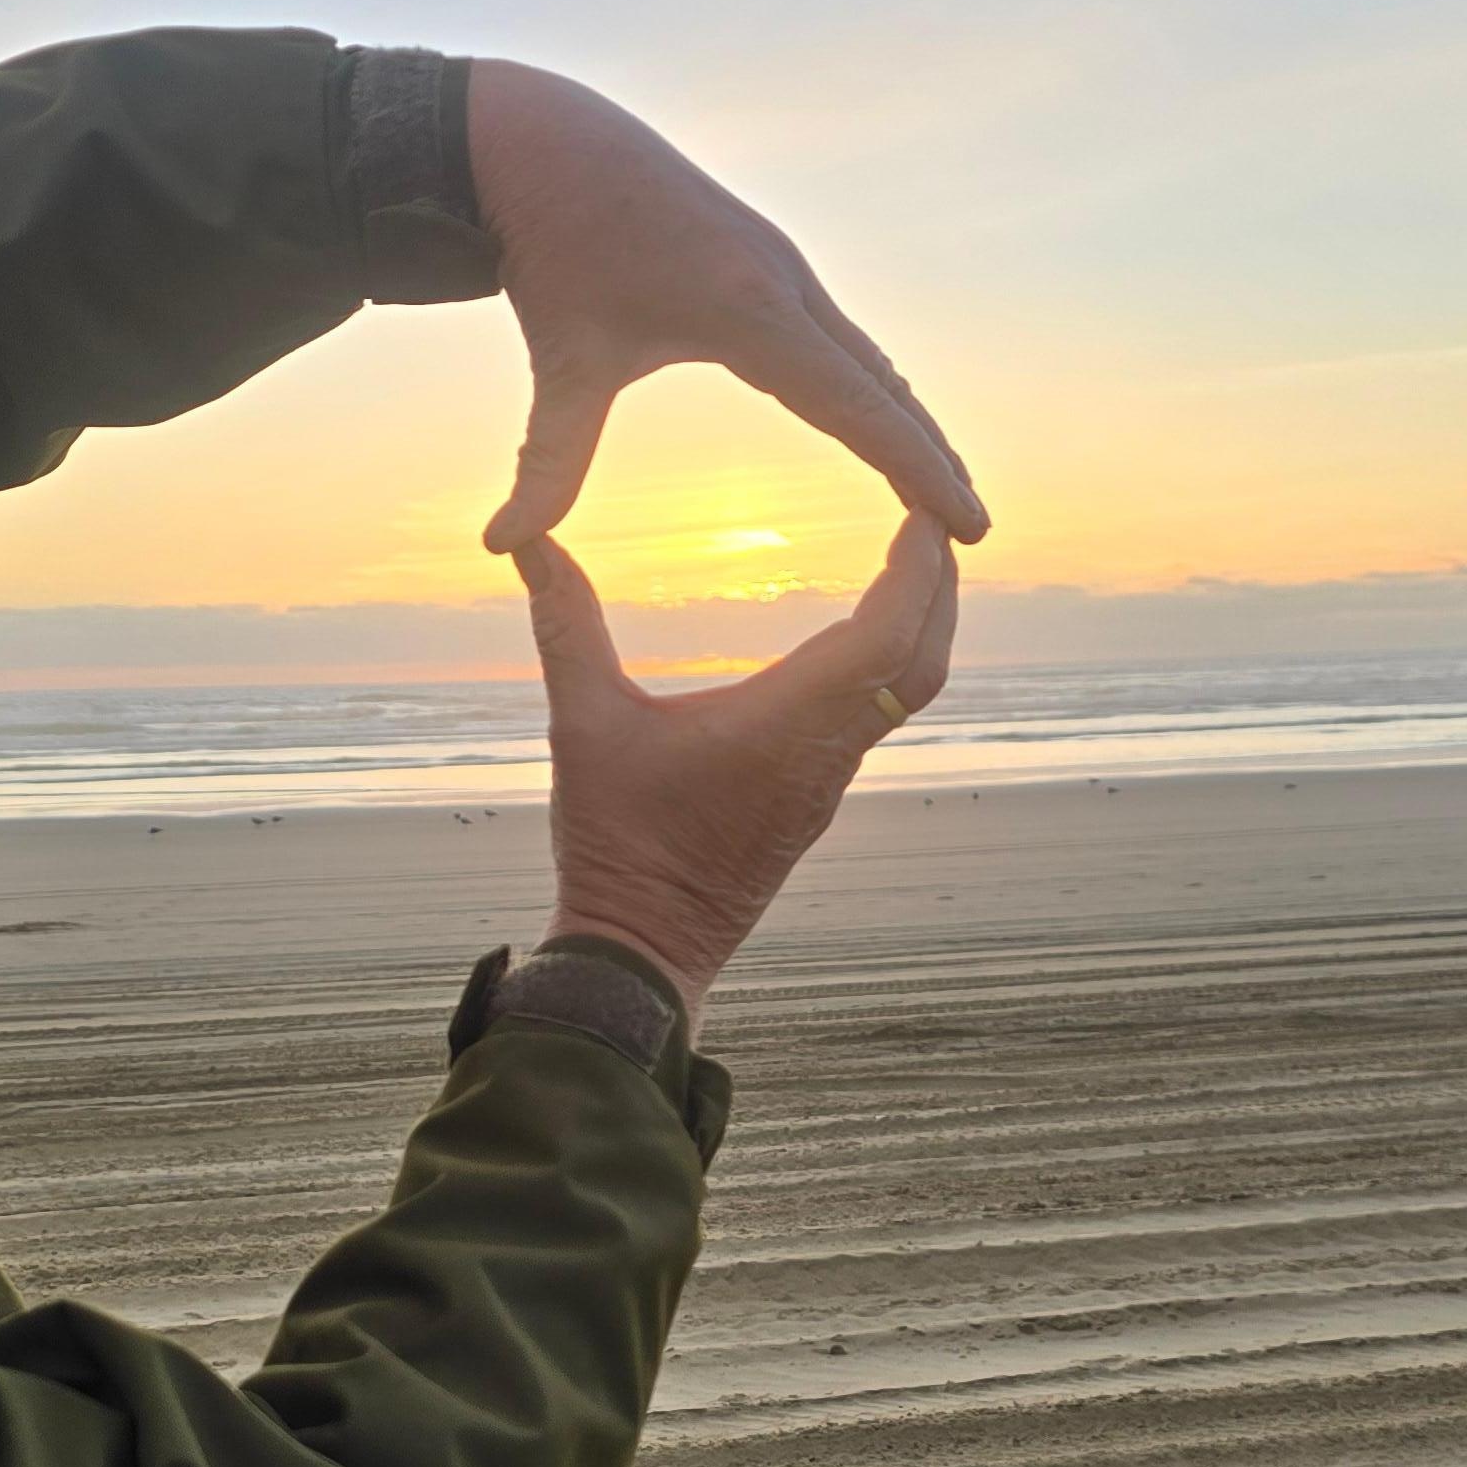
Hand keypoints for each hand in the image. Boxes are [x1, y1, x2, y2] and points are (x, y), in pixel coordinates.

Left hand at [468, 58, 987, 553]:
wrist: (543, 142)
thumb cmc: (550, 251)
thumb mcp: (561, 362)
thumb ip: (546, 464)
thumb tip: (501, 548)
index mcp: (751, 314)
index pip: (859, 409)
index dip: (920, 472)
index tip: (970, 525)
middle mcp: (786, 285)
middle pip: (885, 387)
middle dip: (932, 460)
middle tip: (976, 528)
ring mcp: (784, 267)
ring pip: (870, 358)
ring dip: (909, 421)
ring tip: (945, 484)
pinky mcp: (768, 260)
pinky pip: (843, 335)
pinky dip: (875, 384)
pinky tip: (881, 417)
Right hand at [515, 514, 961, 1025]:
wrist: (642, 954)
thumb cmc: (614, 846)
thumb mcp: (581, 726)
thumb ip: (565, 627)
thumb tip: (528, 543)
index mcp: (784, 727)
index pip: (884, 635)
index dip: (915, 570)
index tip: (922, 512)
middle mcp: (824, 753)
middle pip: (922, 661)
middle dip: (938, 588)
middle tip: (932, 523)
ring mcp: (827, 782)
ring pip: (908, 695)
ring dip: (923, 627)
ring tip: (913, 567)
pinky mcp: (816, 801)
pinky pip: (878, 721)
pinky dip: (892, 666)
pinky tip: (866, 640)